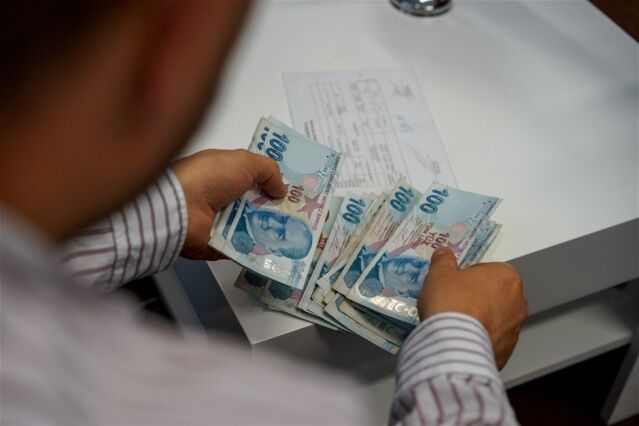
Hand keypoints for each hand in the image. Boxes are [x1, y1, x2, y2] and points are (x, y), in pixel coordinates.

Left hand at [170, 149, 286, 259]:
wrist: (181, 209)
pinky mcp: (221, 244)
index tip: (295, 192)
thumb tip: (281, 189)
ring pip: (255, 227)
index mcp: (225, 174)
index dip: (274, 184)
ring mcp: (222, 222)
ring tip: (296, 232)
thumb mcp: (244, 161)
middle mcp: (223, 198)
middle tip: (301, 215)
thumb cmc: (208, 178)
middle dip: (278, 209)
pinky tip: (279, 248)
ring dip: (272, 230)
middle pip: (258, 205)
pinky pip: (245, 247)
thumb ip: (268, 170)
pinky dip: (260, 249)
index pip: (254, 180)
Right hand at [418, 247, 527, 368]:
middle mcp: (518, 301)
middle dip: (477, 298)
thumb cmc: (451, 301)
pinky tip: (462, 338)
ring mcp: (515, 328)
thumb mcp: (440, 274)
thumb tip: (444, 253)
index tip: (453, 285)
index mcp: (507, 276)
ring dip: (480, 319)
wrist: (454, 343)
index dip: (467, 277)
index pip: (487, 271)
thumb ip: (443, 261)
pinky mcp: (508, 350)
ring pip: (495, 318)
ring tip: (456, 323)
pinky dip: (479, 338)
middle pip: (494, 294)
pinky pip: (492, 339)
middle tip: (454, 303)